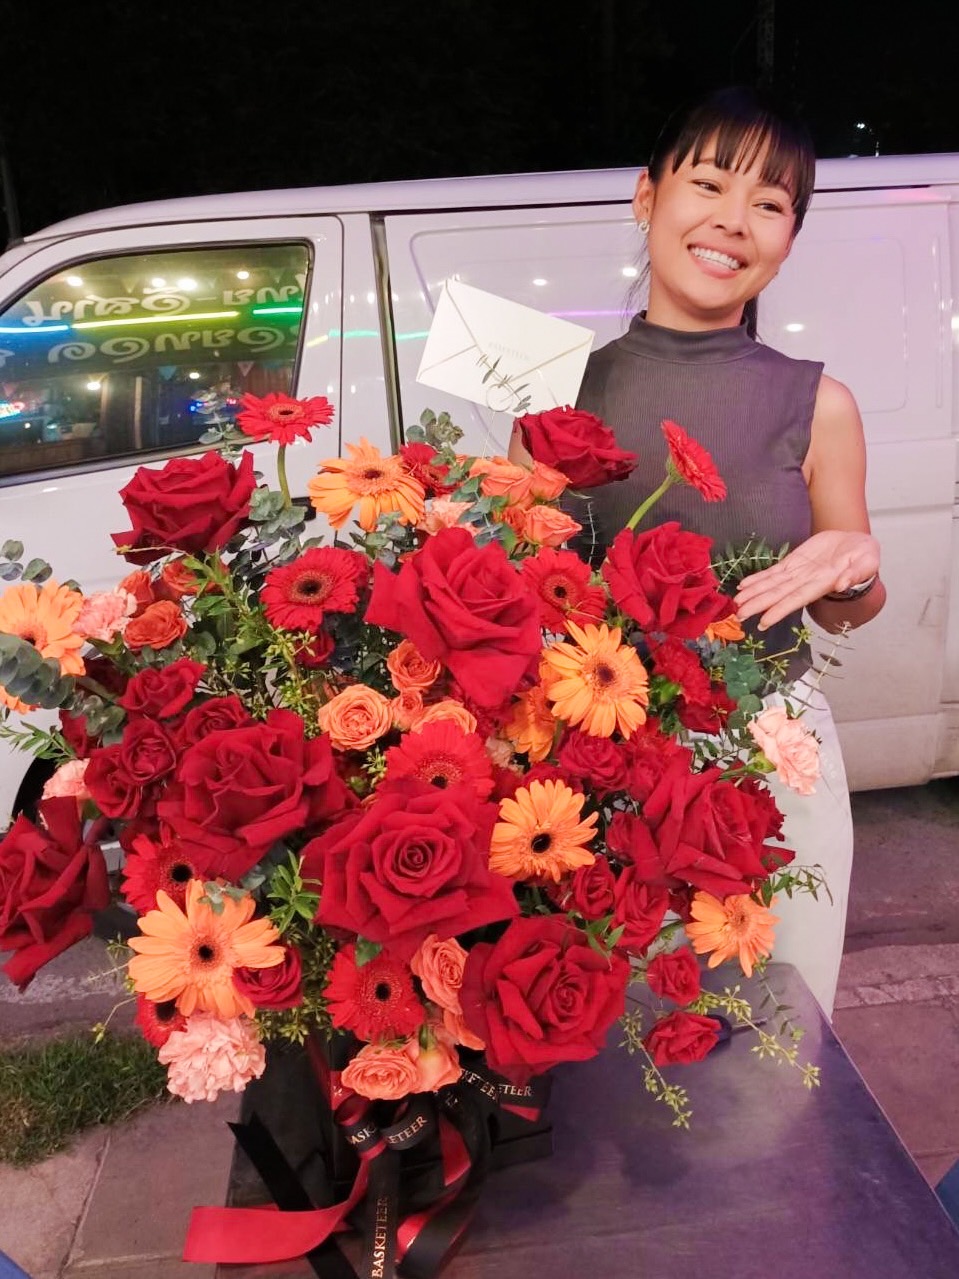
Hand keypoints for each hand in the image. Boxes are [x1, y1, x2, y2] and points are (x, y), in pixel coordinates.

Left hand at [733, 530, 879, 629]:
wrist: (856, 543)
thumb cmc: (865, 555)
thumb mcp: (868, 561)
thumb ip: (856, 573)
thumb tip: (843, 584)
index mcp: (823, 583)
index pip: (797, 599)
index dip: (780, 610)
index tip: (764, 621)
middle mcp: (806, 582)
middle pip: (778, 595)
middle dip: (758, 605)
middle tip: (738, 615)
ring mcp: (798, 573)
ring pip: (772, 585)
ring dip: (754, 594)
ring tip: (736, 601)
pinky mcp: (794, 562)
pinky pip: (773, 572)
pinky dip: (759, 578)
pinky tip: (744, 585)